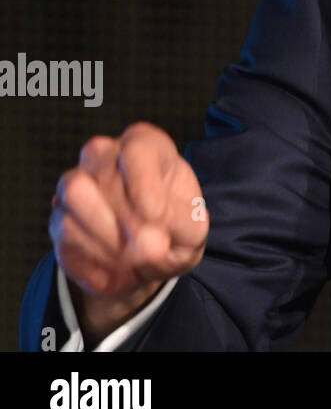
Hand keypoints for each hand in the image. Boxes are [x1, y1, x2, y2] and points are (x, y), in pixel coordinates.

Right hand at [49, 122, 207, 343]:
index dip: (145, 185)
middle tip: (153, 246)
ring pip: (77, 197)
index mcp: (146, 145)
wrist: (146, 259)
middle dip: (130, 221)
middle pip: (106, 176)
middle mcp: (106, 154)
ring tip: (135, 256)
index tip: (156, 215)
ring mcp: (76, 181)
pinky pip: (66, 231)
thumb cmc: (175, 231)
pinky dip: (94, 255)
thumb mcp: (193, 230)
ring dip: (108, 237)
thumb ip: (181, 225)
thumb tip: (151, 238)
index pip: (137, 151)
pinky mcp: (59, 215)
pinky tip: (115, 264)